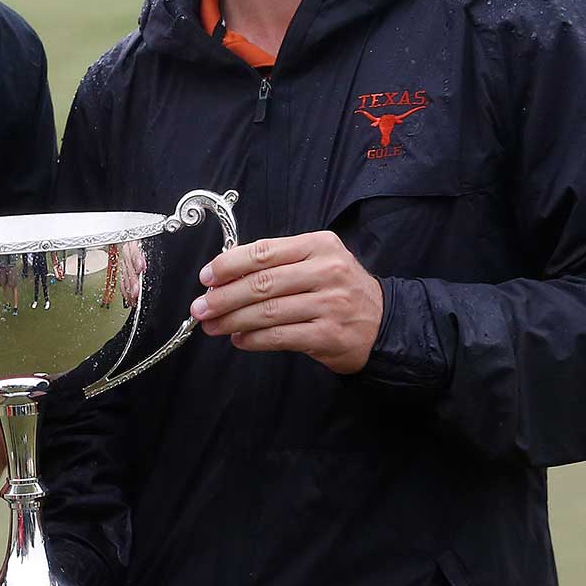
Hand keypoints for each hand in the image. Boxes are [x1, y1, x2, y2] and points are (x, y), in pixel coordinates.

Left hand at [190, 231, 383, 374]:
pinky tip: (239, 339)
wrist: (384, 324)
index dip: (229, 265)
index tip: (206, 277)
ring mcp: (330, 305)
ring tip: (212, 326)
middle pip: (262, 283)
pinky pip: (280, 336)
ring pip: (267, 312)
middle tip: (200, 307)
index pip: (264, 252)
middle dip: (223, 297)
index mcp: (320, 246)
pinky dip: (253, 339)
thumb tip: (225, 274)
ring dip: (232, 320)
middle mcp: (327, 272)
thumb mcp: (319, 262)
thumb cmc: (341, 290)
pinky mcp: (329, 335)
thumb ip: (280, 262)